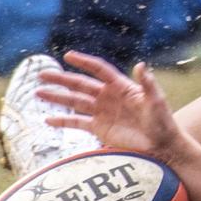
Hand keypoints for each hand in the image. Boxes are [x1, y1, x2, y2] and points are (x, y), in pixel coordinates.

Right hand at [36, 51, 185, 157]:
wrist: (161, 145)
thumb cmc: (162, 121)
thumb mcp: (156, 101)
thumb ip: (148, 83)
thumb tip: (141, 64)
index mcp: (121, 86)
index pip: (99, 70)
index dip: (84, 62)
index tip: (68, 55)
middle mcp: (108, 97)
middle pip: (81, 84)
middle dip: (61, 79)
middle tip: (41, 74)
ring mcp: (102, 112)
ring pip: (75, 102)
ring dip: (57, 97)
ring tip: (38, 93)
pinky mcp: (99, 128)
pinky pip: (77, 122)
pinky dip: (63, 121)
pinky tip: (48, 119)